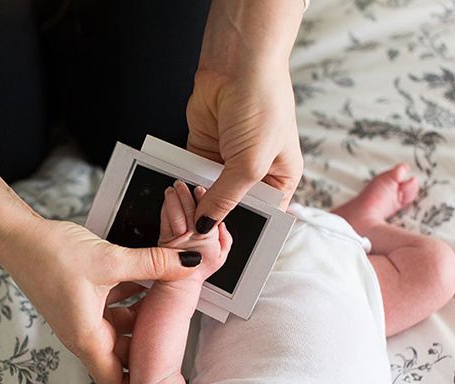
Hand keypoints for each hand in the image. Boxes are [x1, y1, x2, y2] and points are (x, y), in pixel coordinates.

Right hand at [0, 216, 202, 383]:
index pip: (116, 382)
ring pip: (118, 328)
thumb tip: (190, 263)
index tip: (164, 376)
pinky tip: (144, 276)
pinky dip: (128, 297)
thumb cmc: (50, 255)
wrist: (16, 236)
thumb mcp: (110, 260)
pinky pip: (110, 309)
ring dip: (139, 315)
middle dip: (147, 342)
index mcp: (87, 338)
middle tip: (174, 327)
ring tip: (166, 296)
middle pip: (122, 355)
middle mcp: (82, 334)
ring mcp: (80, 318)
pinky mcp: (79, 301)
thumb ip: (154, 263)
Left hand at [158, 180, 231, 282]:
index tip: (199, 189)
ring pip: (174, 215)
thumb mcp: (222, 256)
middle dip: (184, 195)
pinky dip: (164, 210)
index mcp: (207, 237)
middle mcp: (192, 236)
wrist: (181, 282)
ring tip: (171, 190)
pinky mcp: (164, 239)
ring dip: (172, 200)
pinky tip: (166, 202)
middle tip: (181, 184)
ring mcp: (176, 238)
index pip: (206, 213)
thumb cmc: (201, 269)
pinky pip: (164, 222)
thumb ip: (225, 238)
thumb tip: (222, 224)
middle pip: (188, 211)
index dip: (202, 199)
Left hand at [186, 66, 302, 231]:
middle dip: (216, 218)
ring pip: (209, 192)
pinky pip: (191, 174)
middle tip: (196, 237)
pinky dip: (183, 183)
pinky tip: (174, 196)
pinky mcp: (203, 149)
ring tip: (182, 219)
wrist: (238, 65)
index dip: (244, 230)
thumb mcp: (249, 163)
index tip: (221, 247)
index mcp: (280, 178)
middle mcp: (255, 172)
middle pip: (232, 206)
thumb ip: (226, 198)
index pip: (264, 215)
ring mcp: (227, 160)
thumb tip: (205, 225)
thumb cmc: (262, 108)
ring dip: (196, 202)